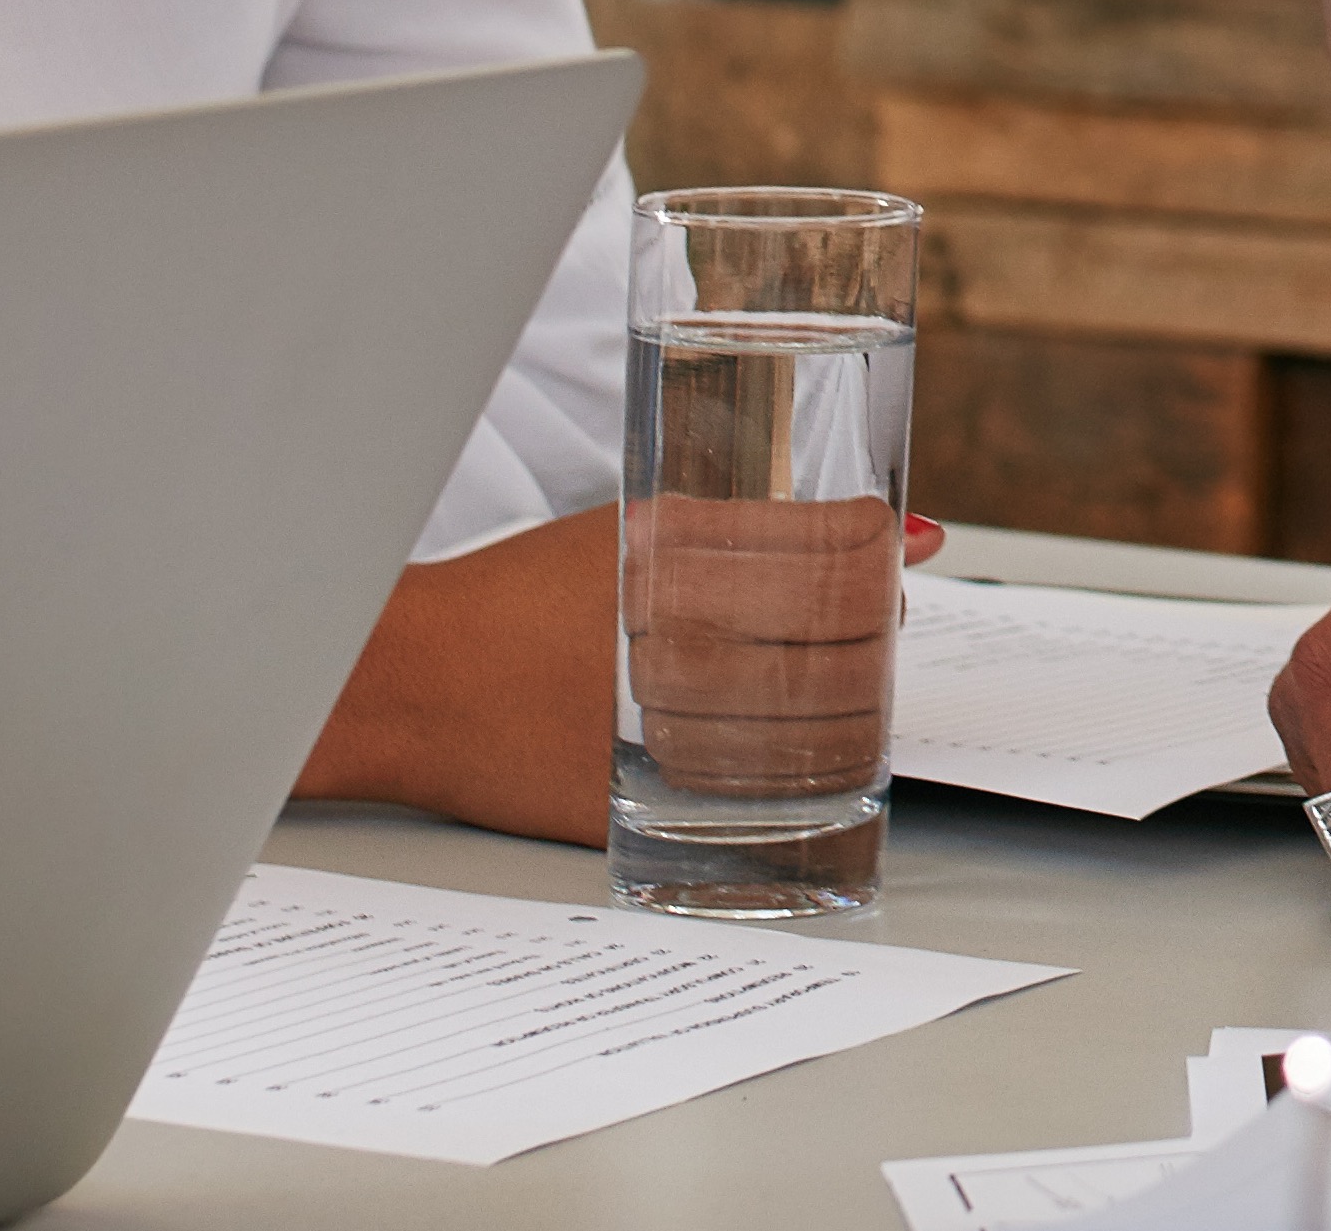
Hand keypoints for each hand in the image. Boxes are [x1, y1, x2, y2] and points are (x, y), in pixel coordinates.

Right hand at [303, 502, 947, 845]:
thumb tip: (920, 536)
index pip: (846, 552)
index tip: (883, 551)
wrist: (410, 683)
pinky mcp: (654, 802)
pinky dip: (807, 769)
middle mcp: (680, 639)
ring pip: (828, 721)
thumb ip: (770, 528)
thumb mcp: (642, 529)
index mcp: (680, 558)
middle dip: (874, 625)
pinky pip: (774, 794)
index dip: (881, 553)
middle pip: (852, 635)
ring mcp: (669, 726)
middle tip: (860, 619)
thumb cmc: (519, 596)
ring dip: (851, 700)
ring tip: (823, 680)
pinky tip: (798, 743)